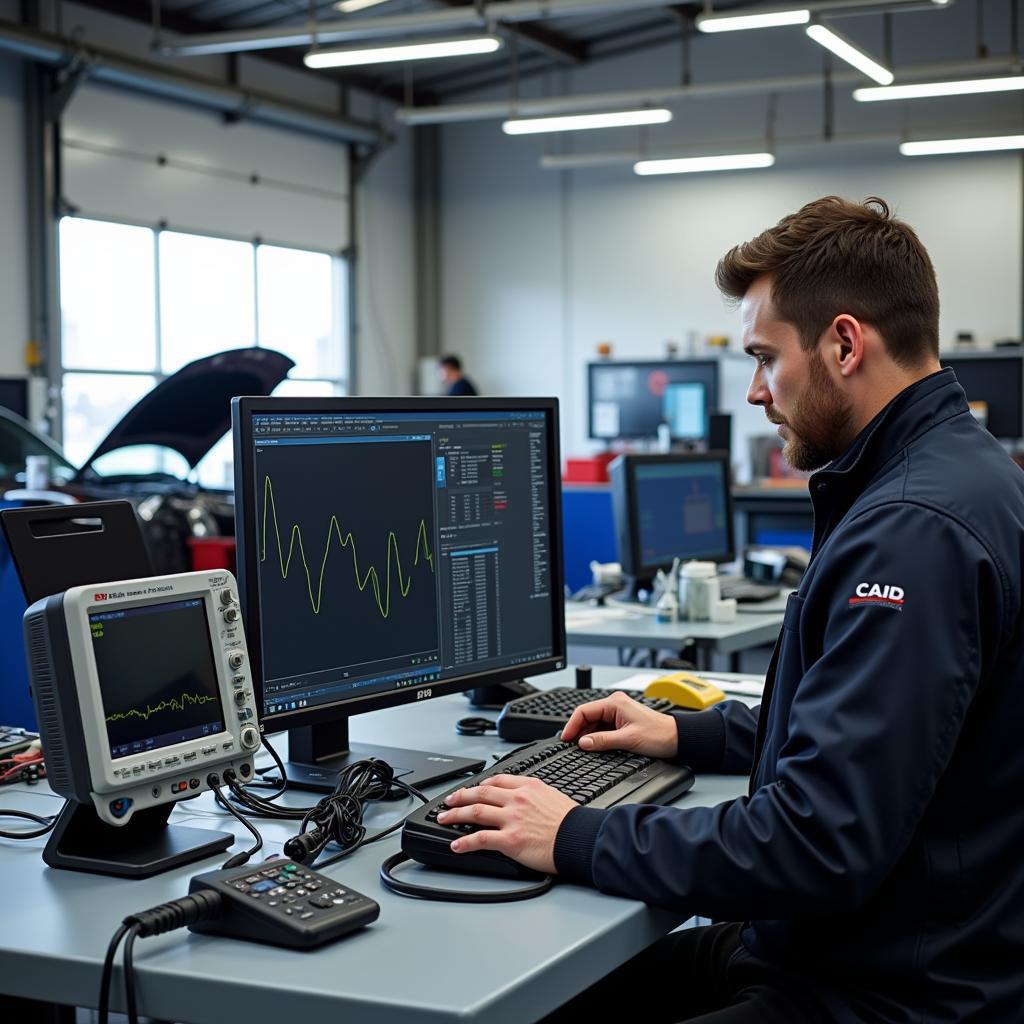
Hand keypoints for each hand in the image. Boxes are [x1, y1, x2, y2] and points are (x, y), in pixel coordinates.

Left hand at [438, 775, 577, 873]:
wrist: (580, 837)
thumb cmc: (572, 822)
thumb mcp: (553, 795)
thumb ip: (535, 794)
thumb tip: (526, 798)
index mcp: (528, 787)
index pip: (497, 779)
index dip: (480, 784)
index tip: (472, 788)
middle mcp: (517, 799)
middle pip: (480, 793)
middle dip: (460, 796)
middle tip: (448, 801)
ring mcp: (511, 819)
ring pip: (475, 812)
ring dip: (455, 815)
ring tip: (444, 819)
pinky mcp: (510, 840)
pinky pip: (480, 839)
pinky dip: (465, 842)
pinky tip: (455, 844)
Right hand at [561, 691, 677, 758]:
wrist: (676, 739)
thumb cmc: (658, 735)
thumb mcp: (627, 740)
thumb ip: (602, 741)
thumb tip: (583, 743)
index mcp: (615, 702)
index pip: (584, 711)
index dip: (572, 725)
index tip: (565, 738)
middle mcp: (615, 704)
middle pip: (587, 716)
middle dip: (579, 731)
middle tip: (571, 746)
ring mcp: (618, 712)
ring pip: (594, 723)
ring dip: (588, 735)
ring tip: (582, 748)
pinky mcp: (622, 721)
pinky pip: (602, 727)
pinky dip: (597, 736)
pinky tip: (594, 745)